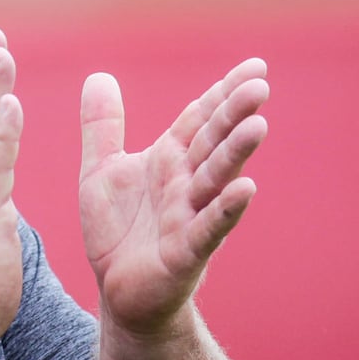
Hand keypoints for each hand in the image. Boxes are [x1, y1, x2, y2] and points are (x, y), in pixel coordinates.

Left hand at [79, 59, 268, 334]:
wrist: (120, 294)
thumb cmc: (120, 233)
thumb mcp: (102, 171)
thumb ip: (102, 127)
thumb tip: (99, 75)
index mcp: (168, 160)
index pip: (200, 119)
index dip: (224, 92)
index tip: (256, 65)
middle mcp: (185, 184)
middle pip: (213, 142)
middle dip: (234, 113)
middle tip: (260, 85)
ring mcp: (189, 216)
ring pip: (215, 179)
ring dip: (236, 153)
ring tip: (258, 125)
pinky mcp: (186, 252)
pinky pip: (208, 228)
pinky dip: (226, 209)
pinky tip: (246, 189)